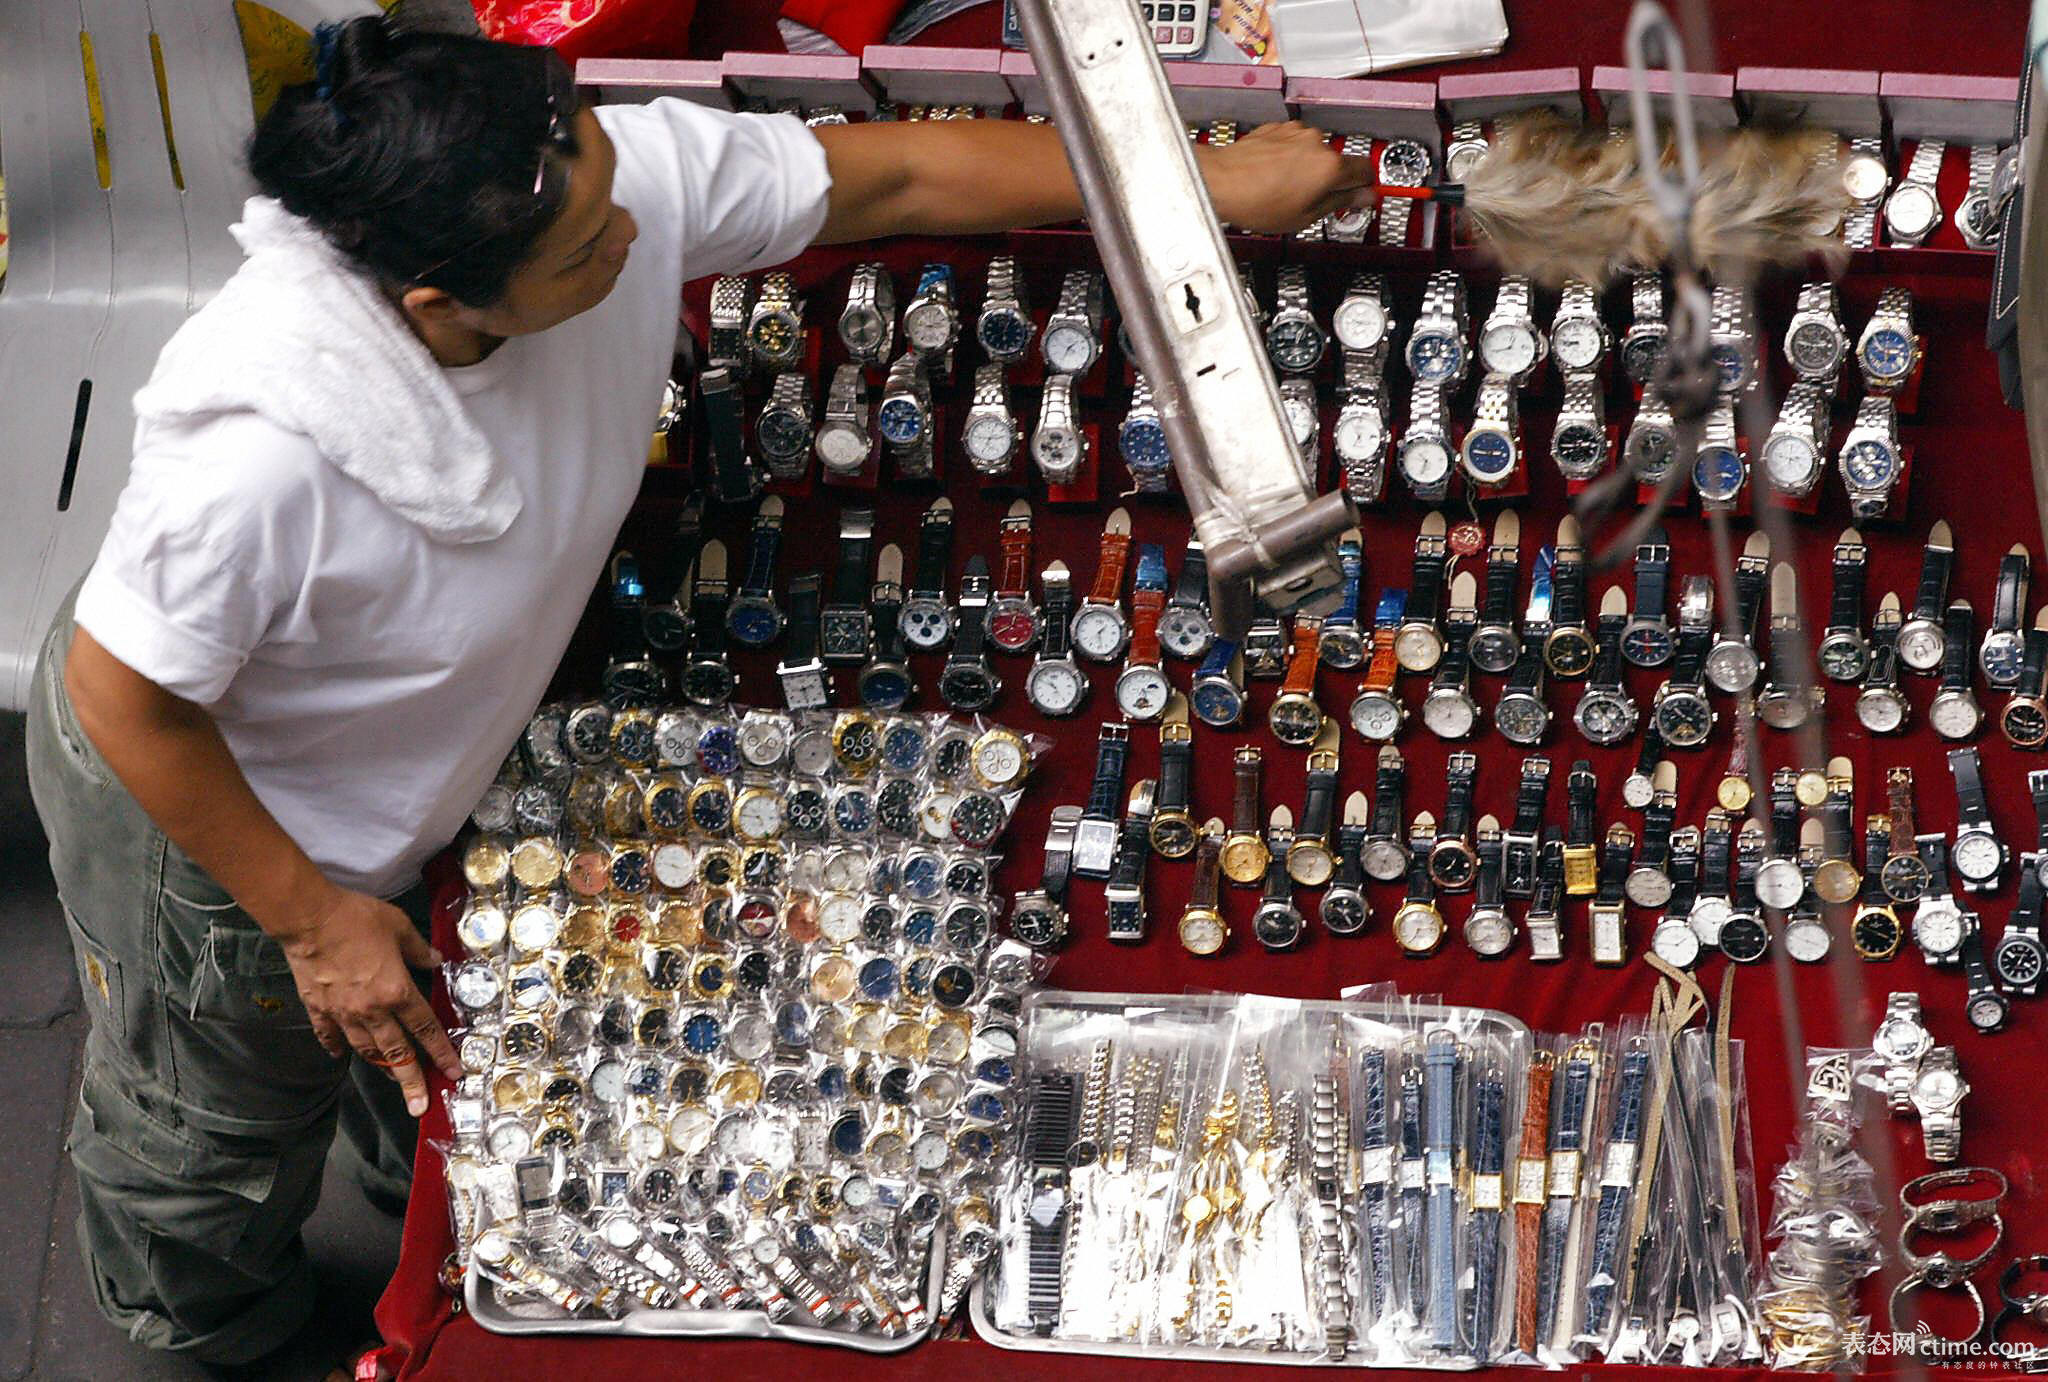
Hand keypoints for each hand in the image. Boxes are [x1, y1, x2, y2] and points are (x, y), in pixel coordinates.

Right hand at [278, 886, 461, 1115]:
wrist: (309, 918)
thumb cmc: (356, 918)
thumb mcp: (400, 927)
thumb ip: (419, 950)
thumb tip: (437, 960)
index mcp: (396, 992)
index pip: (426, 1029)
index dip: (442, 1052)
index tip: (453, 1072)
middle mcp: (371, 1010)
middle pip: (397, 1053)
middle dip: (411, 1081)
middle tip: (419, 1105)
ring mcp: (342, 1013)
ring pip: (365, 1049)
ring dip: (381, 1067)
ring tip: (393, 1081)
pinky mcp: (318, 1008)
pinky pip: (329, 1036)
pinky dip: (336, 1047)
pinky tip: (341, 1056)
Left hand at [1200, 122, 1370, 233]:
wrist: (1220, 182)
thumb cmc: (1255, 201)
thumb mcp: (1305, 216)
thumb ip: (1340, 203)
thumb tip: (1362, 198)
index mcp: (1330, 165)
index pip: (1367, 170)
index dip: (1365, 186)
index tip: (1360, 194)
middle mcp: (1316, 142)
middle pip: (1338, 161)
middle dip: (1330, 179)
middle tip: (1314, 200)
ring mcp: (1296, 132)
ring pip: (1314, 152)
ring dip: (1308, 168)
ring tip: (1287, 189)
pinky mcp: (1278, 128)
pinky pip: (1293, 144)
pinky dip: (1289, 158)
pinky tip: (1274, 176)